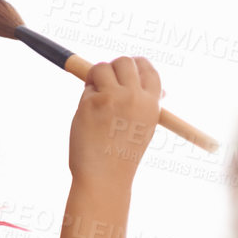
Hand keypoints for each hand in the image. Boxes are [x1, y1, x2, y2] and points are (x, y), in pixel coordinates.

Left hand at [68, 56, 161, 187]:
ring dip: (96, 78)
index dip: (135, 64)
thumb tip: (145, 77)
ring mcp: (112, 98)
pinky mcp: (91, 102)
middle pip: (124, 61)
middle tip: (106, 83)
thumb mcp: (144, 126)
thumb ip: (145, 101)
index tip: (126, 70)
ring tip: (96, 99)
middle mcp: (134, 97)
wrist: (105, 177)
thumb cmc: (123, 153)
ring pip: (101, 67)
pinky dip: (86, 97)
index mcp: (152, 103)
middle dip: (113, 68)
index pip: (147, 68)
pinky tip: (89, 116)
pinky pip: (87, 87)